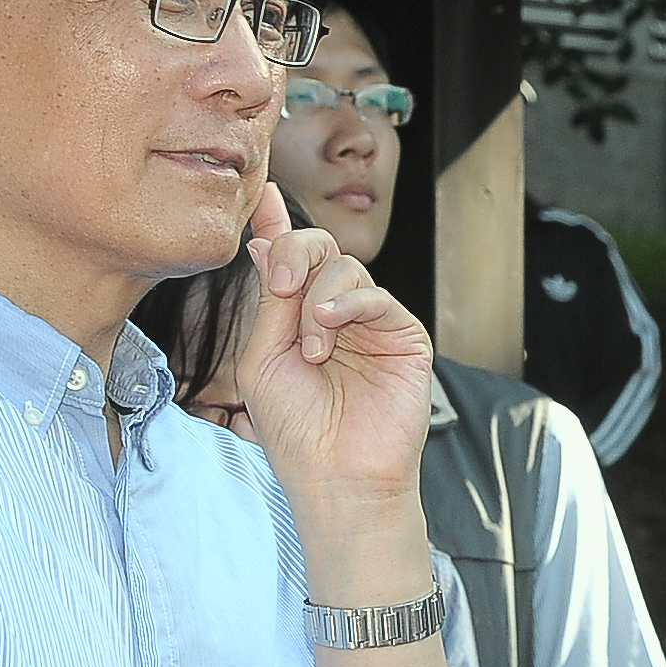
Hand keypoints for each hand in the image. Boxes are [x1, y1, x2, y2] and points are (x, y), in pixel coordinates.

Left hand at [234, 184, 432, 502]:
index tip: (261, 190)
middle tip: (280, 282)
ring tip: (313, 349)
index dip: (275, 223)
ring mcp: (372, 323)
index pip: (288, 259)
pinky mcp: (404, 336)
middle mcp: (335, 313)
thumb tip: (262, 242)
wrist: (337, 475)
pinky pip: (376, 296)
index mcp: (296, 317)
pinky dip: (348, 305)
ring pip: (347, 268)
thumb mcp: (264, 357)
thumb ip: (270, 299)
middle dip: (296, 252)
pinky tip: (330, 332)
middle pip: (319, 249)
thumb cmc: (295, 429)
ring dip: (318, 300)